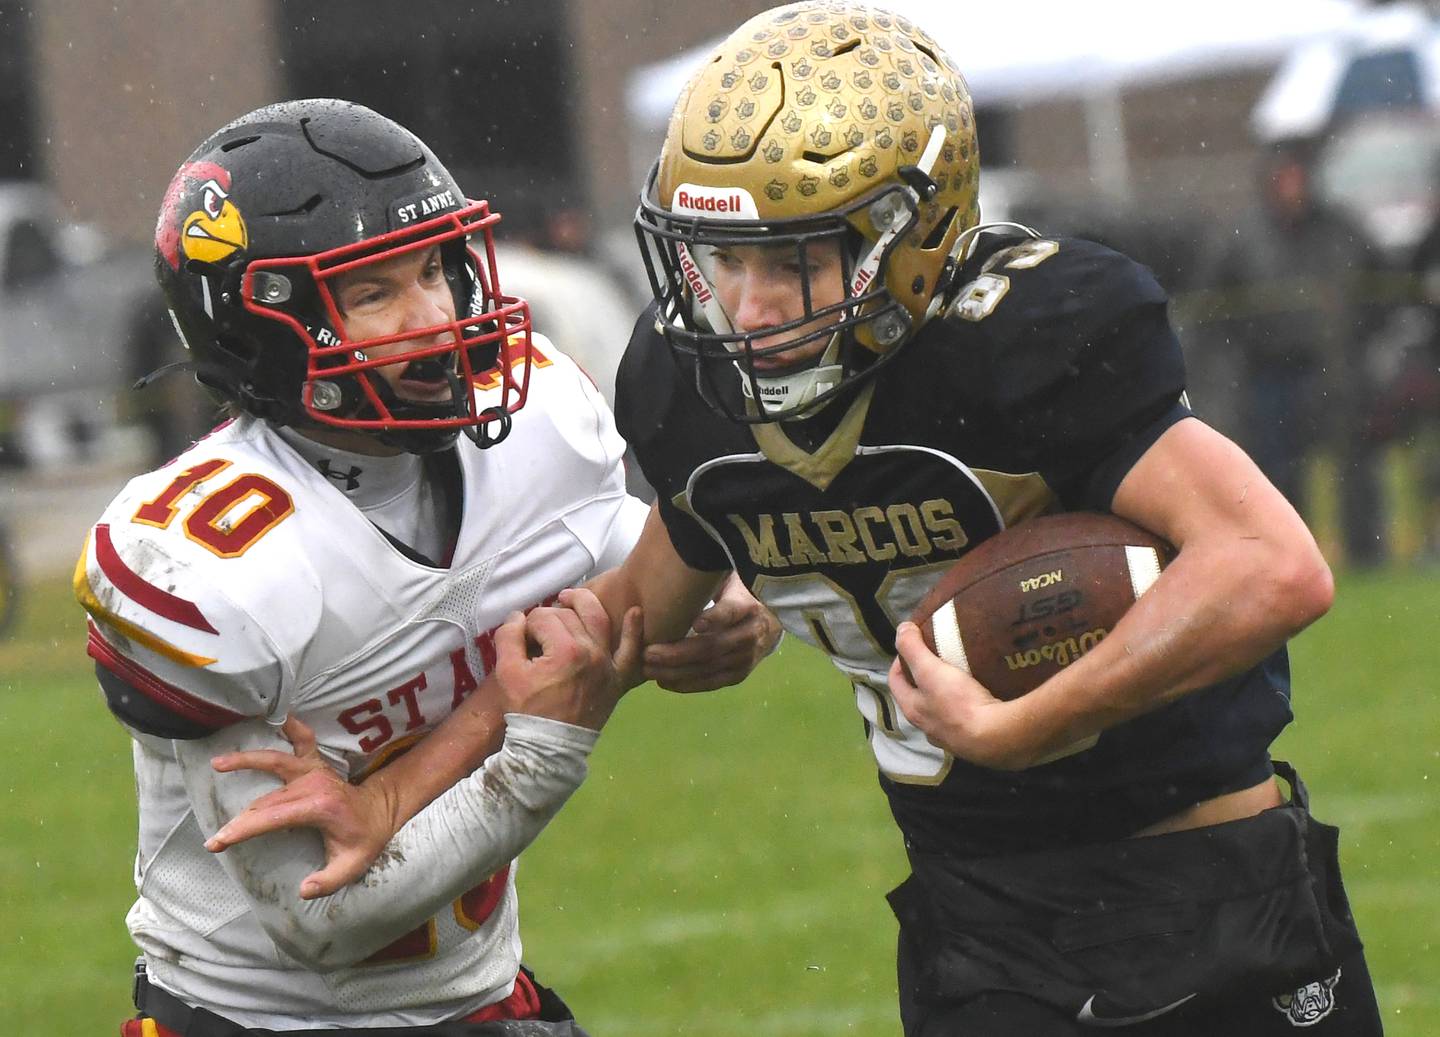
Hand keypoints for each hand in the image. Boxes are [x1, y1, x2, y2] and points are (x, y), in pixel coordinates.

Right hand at [205, 716, 399, 898]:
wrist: (383, 809)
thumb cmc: (365, 838)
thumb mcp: (353, 866)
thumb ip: (328, 881)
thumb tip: (303, 890)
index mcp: (318, 807)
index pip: (272, 818)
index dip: (243, 830)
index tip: (218, 842)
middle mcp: (314, 784)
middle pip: (266, 800)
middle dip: (239, 819)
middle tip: (214, 838)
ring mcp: (315, 770)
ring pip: (275, 761)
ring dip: (247, 760)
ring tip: (217, 763)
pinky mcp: (316, 763)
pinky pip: (303, 739)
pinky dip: (291, 727)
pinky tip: (277, 716)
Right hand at [495, 588, 642, 729]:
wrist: (549, 748)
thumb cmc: (527, 711)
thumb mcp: (507, 673)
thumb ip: (509, 637)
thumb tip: (518, 617)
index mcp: (565, 651)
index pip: (544, 618)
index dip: (528, 625)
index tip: (521, 638)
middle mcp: (592, 652)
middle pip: (568, 617)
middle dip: (549, 619)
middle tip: (537, 632)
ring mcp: (608, 664)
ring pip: (598, 621)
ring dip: (584, 605)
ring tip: (569, 599)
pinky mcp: (617, 677)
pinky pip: (630, 651)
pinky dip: (634, 631)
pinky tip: (636, 612)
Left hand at [643, 573, 781, 692]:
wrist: (770, 621)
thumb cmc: (736, 594)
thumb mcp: (729, 580)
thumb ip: (708, 578)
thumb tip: (678, 555)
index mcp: (747, 605)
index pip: (733, 611)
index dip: (716, 618)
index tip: (696, 623)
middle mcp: (750, 634)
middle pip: (713, 647)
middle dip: (678, 653)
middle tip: (648, 652)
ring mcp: (746, 659)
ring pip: (708, 669)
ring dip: (676, 671)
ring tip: (649, 669)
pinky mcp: (739, 675)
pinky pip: (711, 683)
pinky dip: (686, 684)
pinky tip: (664, 682)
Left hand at [888, 621, 1034, 770]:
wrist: (997, 737)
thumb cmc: (958, 703)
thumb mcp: (930, 670)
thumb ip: (912, 648)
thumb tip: (902, 628)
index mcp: (912, 710)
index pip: (896, 681)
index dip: (899, 661)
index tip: (913, 645)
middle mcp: (928, 728)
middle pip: (919, 698)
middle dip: (924, 678)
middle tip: (939, 658)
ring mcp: (952, 738)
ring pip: (944, 711)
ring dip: (948, 694)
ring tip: (962, 675)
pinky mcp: (975, 741)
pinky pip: (969, 719)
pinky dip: (971, 706)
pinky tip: (983, 695)